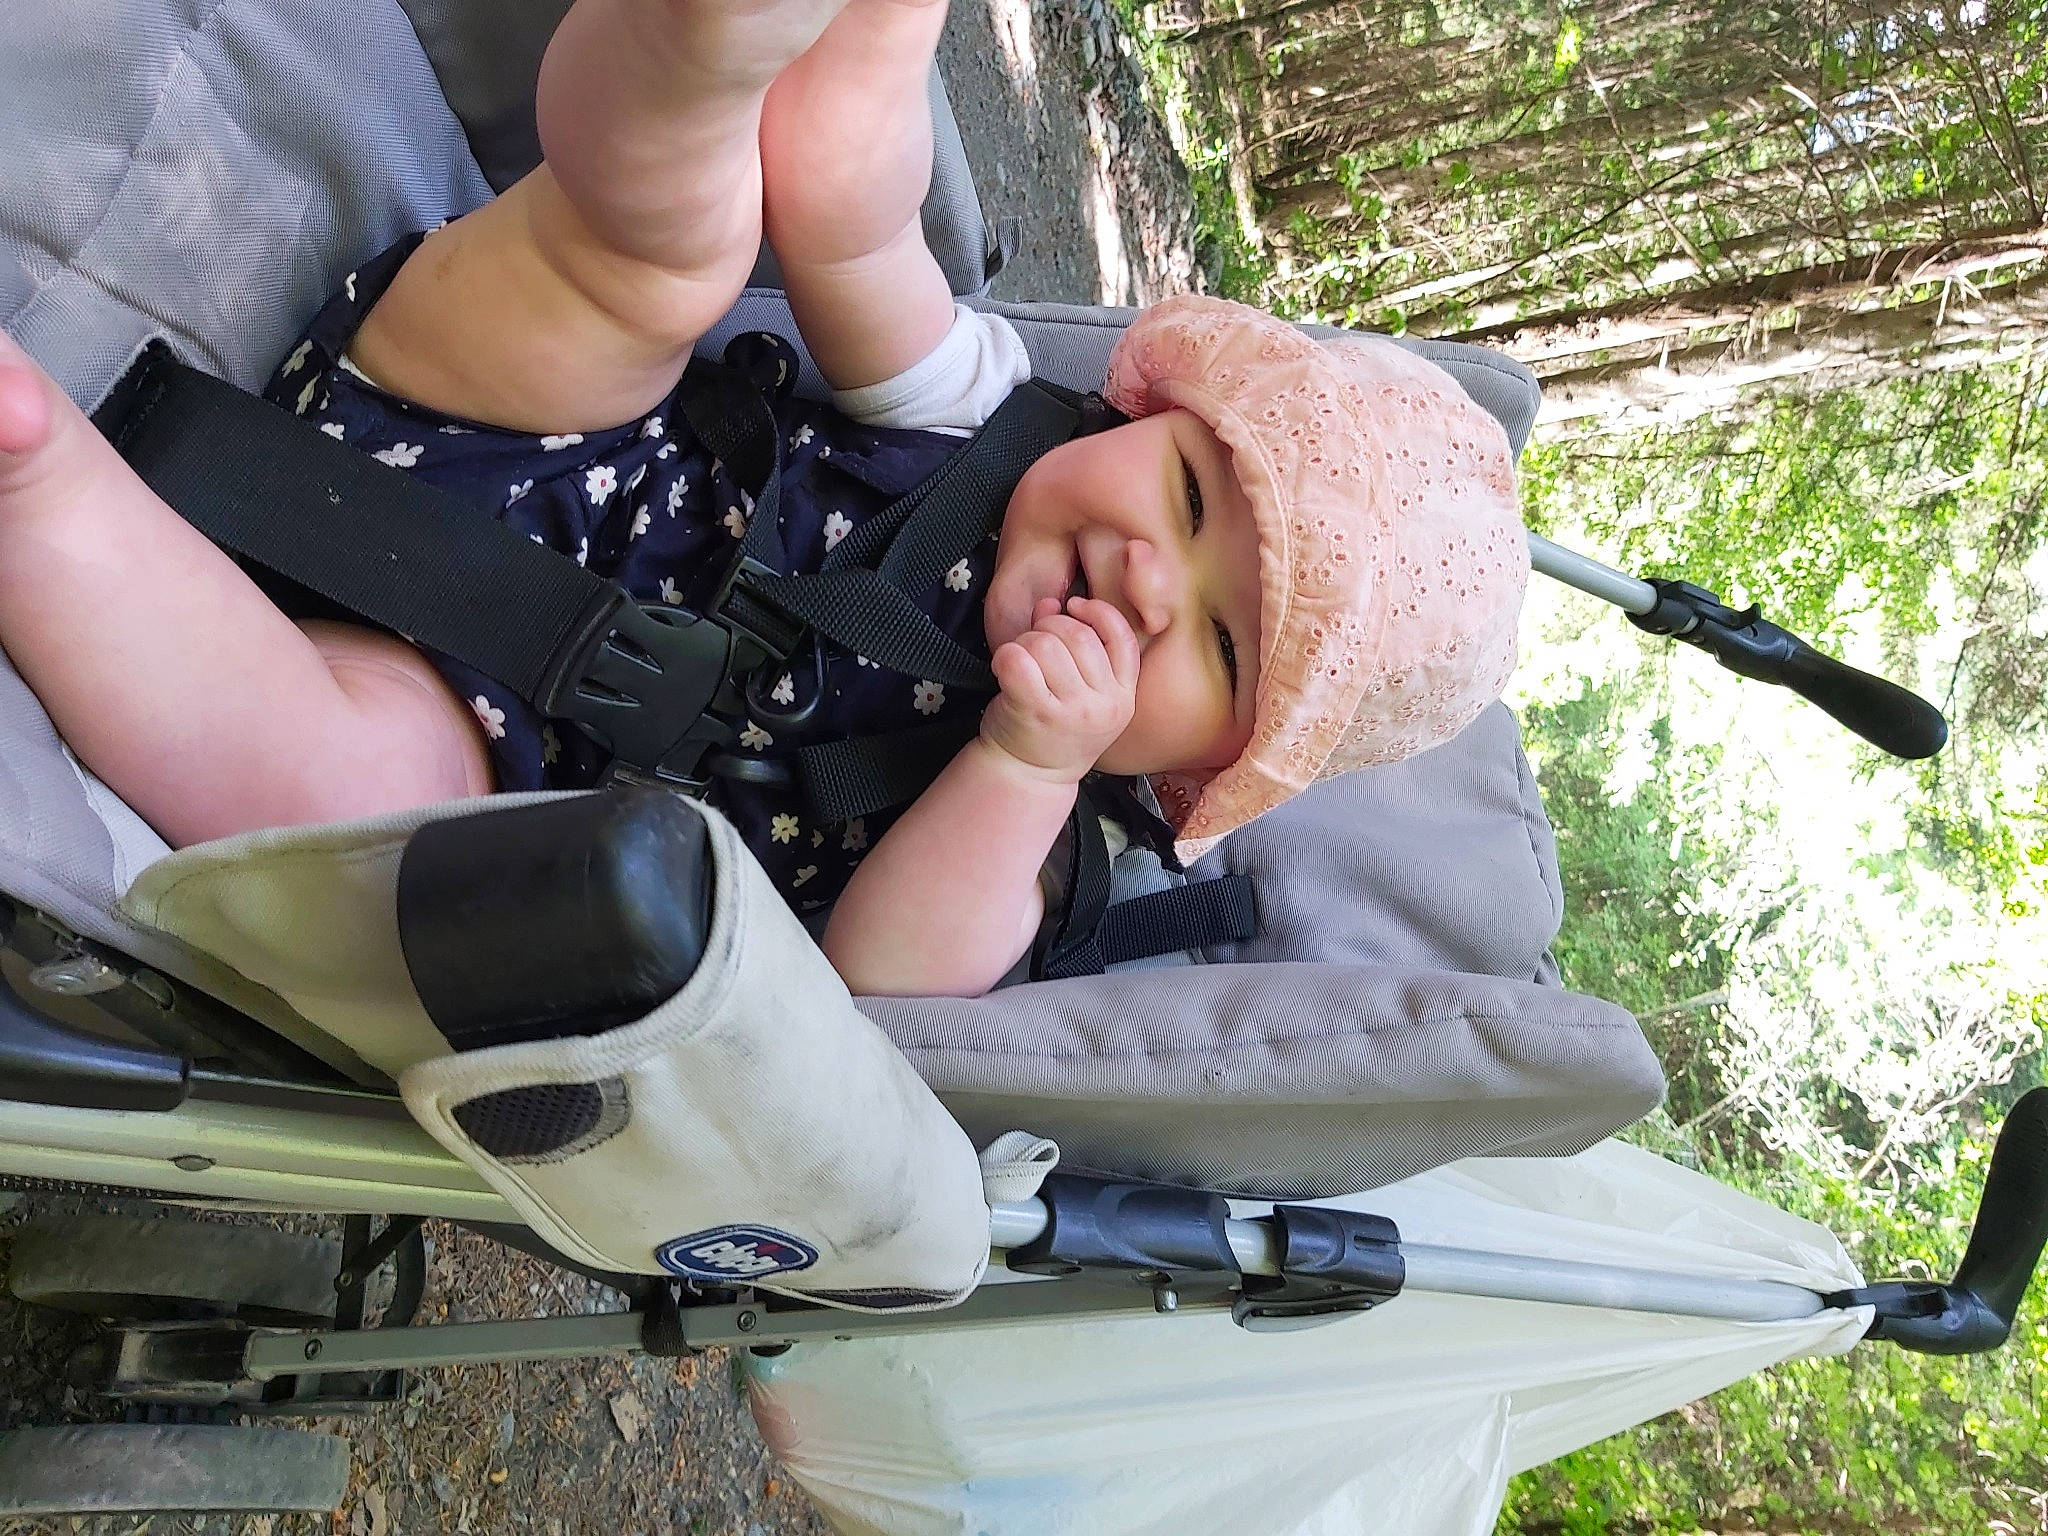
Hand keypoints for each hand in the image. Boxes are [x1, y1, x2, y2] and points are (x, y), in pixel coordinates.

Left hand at [981, 596, 1138, 780]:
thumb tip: (1051, 602)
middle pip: (1078, 635)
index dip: (1098, 612)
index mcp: (1125, 696)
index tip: (1073, 607)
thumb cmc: (1054, 727)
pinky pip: (1018, 661)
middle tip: (1035, 644)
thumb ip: (1073, 645)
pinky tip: (1004, 667)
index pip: (1122, 637)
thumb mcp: (1080, 691)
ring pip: (1046, 644)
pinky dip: (1005, 655)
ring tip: (1020, 660)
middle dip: (1049, 627)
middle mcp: (1105, 705)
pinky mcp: (1037, 714)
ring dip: (1025, 642)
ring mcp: (1072, 712)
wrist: (1029, 776)